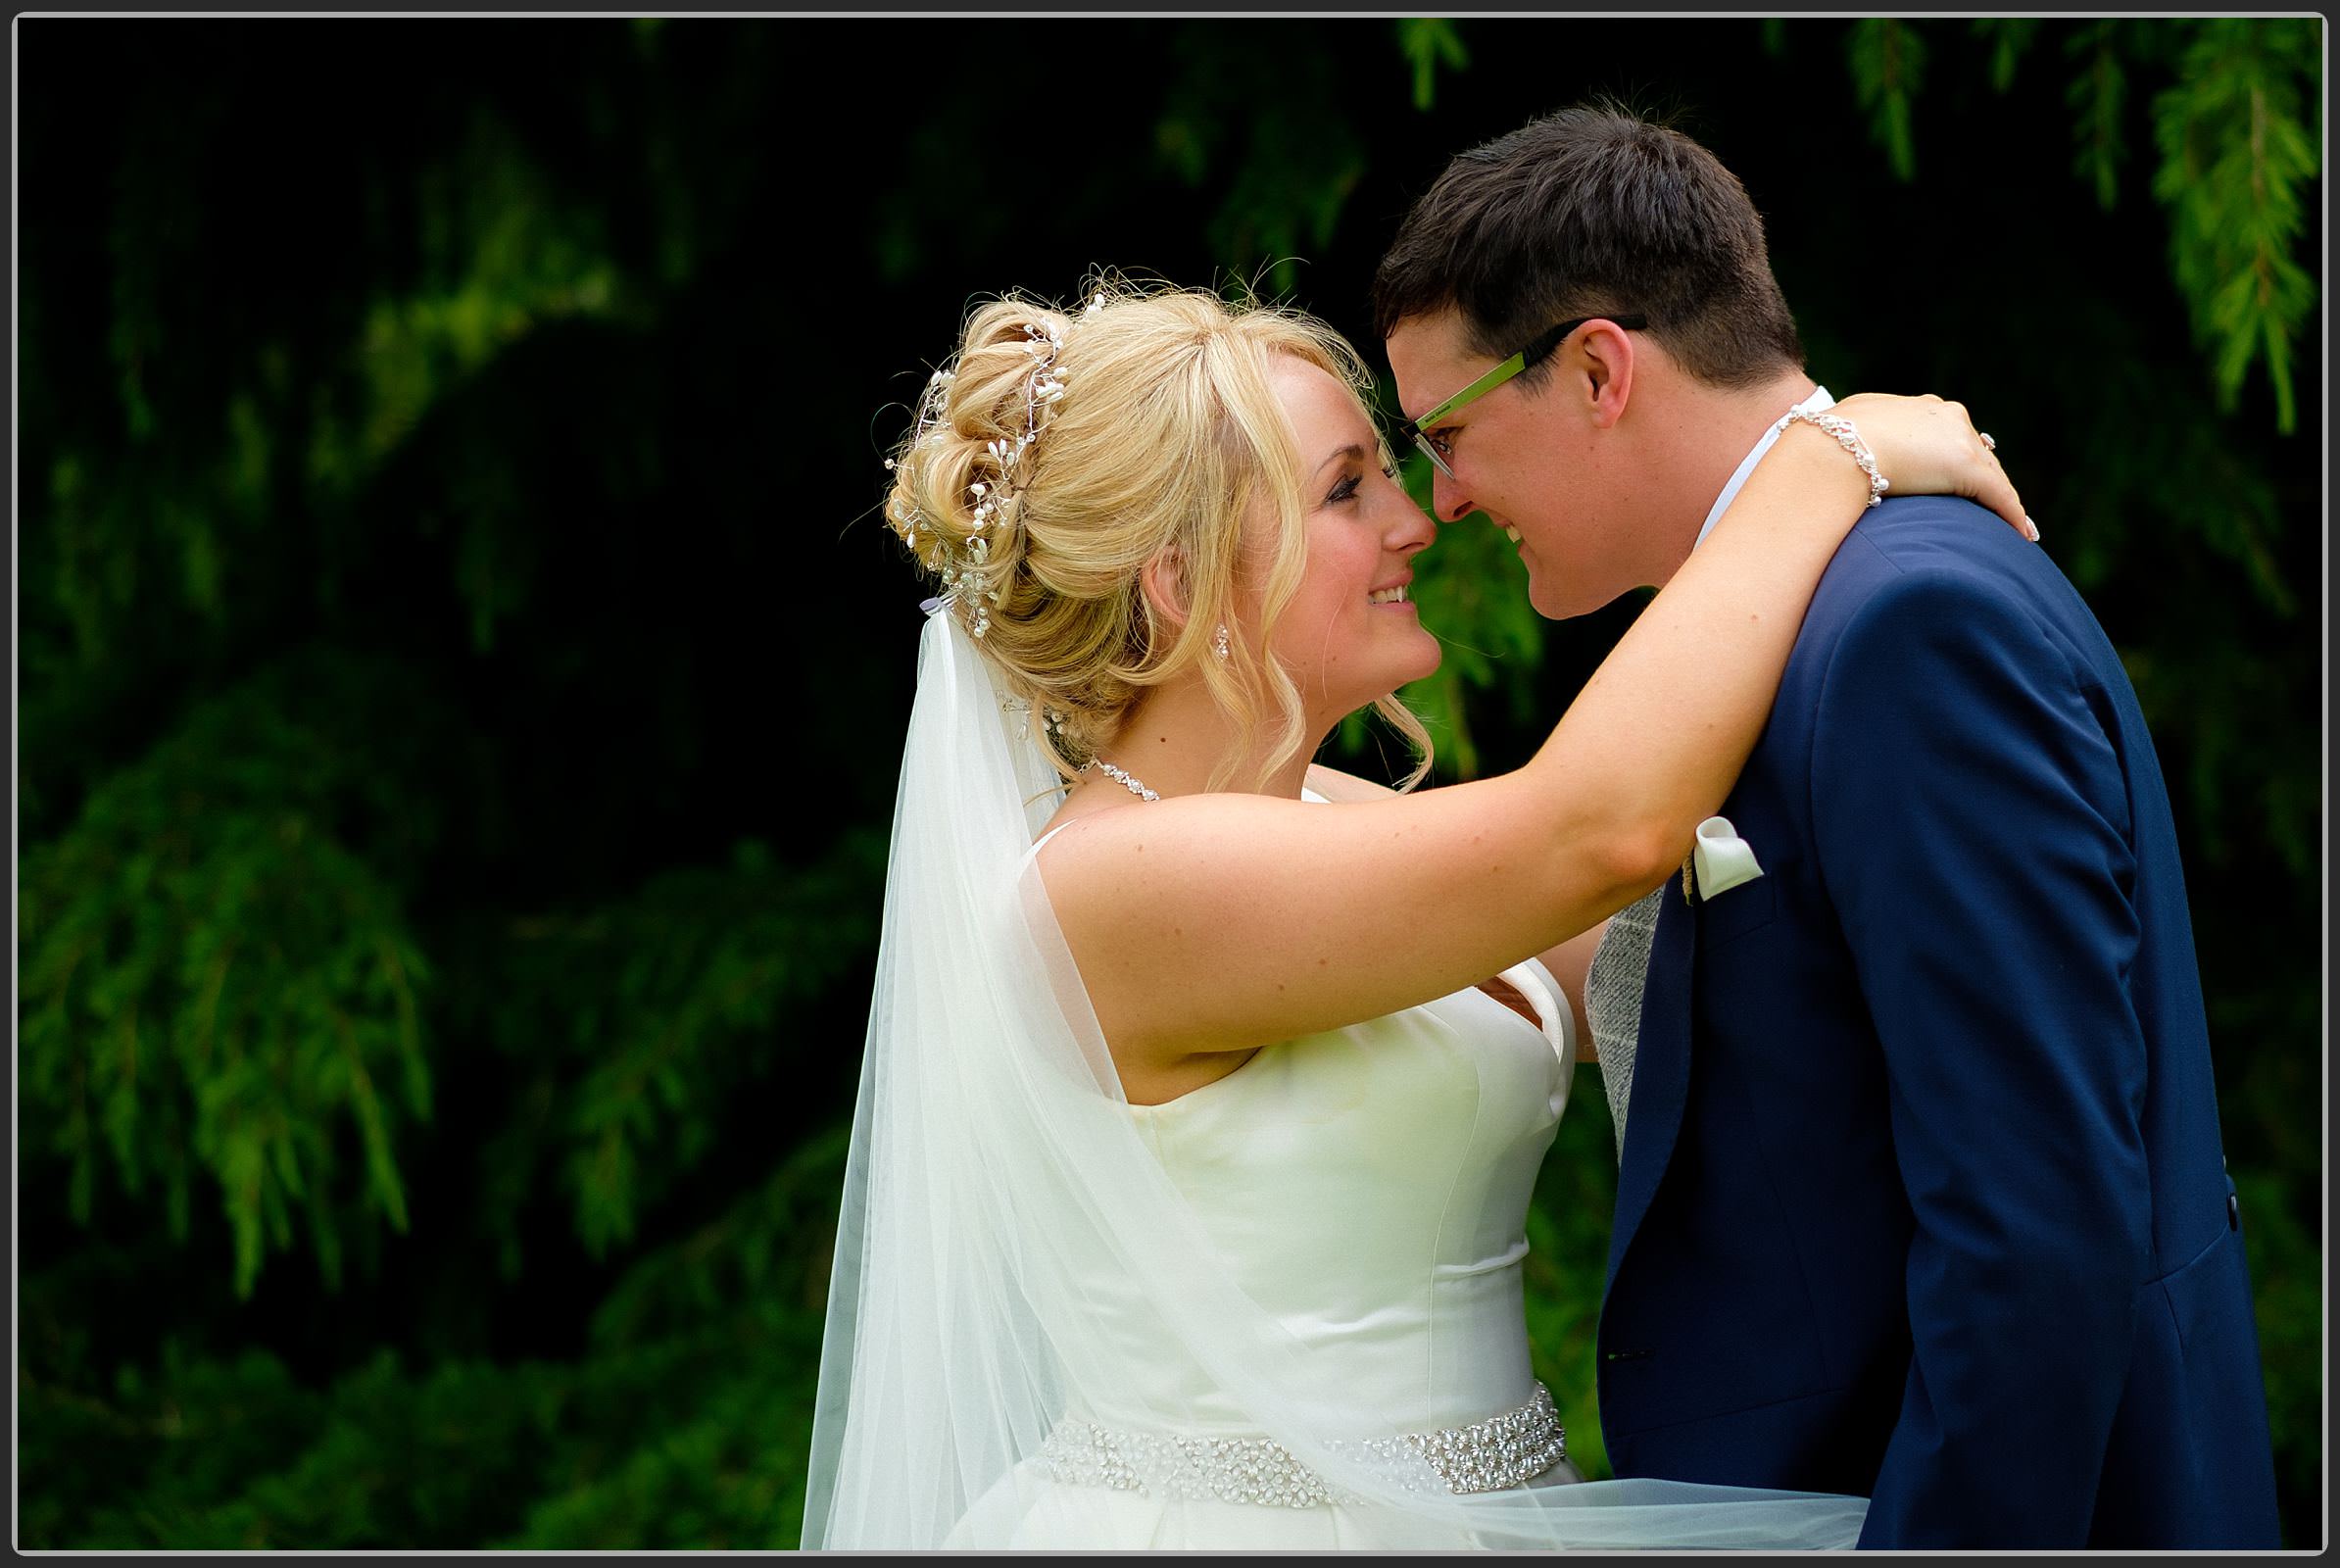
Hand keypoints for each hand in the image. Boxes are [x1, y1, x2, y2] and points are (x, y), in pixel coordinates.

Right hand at [1827, 392, 2036, 540]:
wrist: (1832, 449)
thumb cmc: (1822, 448)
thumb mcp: (1839, 438)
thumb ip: (1851, 446)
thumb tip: (1830, 465)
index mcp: (1913, 407)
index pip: (1944, 433)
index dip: (1949, 457)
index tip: (1953, 478)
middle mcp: (1942, 414)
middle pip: (1972, 449)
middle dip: (1980, 476)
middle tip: (1986, 504)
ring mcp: (1957, 439)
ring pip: (1989, 473)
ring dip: (1999, 498)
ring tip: (2012, 523)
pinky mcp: (1968, 467)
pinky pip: (1998, 495)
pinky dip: (2012, 515)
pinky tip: (2022, 536)